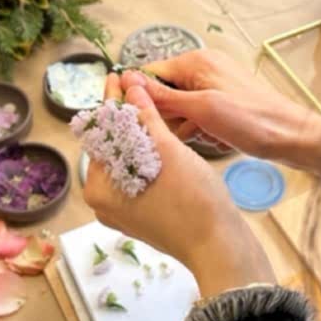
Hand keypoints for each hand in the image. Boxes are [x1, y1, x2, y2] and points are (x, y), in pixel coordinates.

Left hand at [83, 74, 275, 297]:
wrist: (220, 246)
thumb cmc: (192, 200)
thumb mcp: (166, 151)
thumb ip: (145, 116)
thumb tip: (131, 85)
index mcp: (100, 188)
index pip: (101, 133)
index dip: (111, 100)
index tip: (114, 75)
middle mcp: (106, 201)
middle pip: (113, 148)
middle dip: (124, 115)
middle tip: (130, 84)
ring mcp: (126, 210)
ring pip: (128, 161)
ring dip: (138, 133)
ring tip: (145, 103)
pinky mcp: (145, 214)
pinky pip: (140, 175)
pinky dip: (148, 154)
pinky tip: (157, 134)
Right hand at [119, 50, 320, 175]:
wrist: (291, 137)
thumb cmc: (250, 121)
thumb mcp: (201, 108)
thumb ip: (163, 95)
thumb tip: (127, 79)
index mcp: (196, 61)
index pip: (151, 73)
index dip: (145, 99)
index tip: (150, 121)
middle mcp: (203, 68)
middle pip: (165, 92)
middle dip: (173, 116)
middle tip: (192, 129)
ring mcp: (214, 85)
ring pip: (181, 108)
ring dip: (189, 126)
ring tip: (209, 134)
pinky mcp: (222, 102)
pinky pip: (198, 115)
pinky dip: (203, 128)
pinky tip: (218, 137)